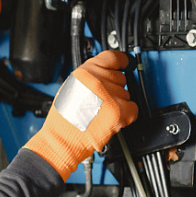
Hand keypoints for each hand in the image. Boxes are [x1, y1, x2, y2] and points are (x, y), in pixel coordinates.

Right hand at [24, 51, 138, 180]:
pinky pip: (133, 108)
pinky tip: (111, 117)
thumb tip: (106, 73)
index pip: (113, 58)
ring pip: (126, 94)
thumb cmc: (63, 118)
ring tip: (102, 111)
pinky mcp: (119, 112)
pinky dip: (126, 114)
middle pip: (121, 77)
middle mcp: (98, 81)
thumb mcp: (71, 86)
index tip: (126, 63)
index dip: (122, 61)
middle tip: (101, 100)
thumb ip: (90, 77)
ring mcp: (110, 96)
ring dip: (118, 102)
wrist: (62, 138)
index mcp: (85, 72)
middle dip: (114, 88)